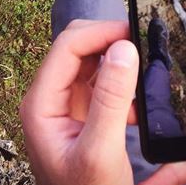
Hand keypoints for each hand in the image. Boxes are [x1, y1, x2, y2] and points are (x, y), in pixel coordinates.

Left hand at [20, 19, 138, 184]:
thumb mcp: (102, 152)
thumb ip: (111, 100)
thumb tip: (124, 48)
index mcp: (41, 104)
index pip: (68, 46)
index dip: (100, 32)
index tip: (133, 31)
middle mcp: (50, 97)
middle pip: (78, 46)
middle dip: (109, 40)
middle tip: (141, 43)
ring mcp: (67, 104)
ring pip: (92, 60)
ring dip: (117, 59)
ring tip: (144, 65)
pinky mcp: (85, 113)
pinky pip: (103, 81)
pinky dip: (123, 80)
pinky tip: (138, 98)